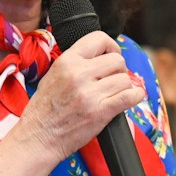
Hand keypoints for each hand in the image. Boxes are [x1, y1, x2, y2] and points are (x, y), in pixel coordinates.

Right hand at [12, 30, 145, 165]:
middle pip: (117, 60)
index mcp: (66, 62)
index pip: (99, 38)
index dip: (111, 46)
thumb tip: (100, 56)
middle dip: (119, 69)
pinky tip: (130, 97)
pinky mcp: (100, 112)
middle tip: (112, 79)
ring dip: (123, 86)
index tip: (111, 55)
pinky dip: (135, 96)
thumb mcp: (53, 75)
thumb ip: (75, 63)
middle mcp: (79, 74)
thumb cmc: (44, 110)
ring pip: (125, 79)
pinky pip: (130, 96)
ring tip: (113, 93)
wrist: (39, 137)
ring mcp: (90, 94)